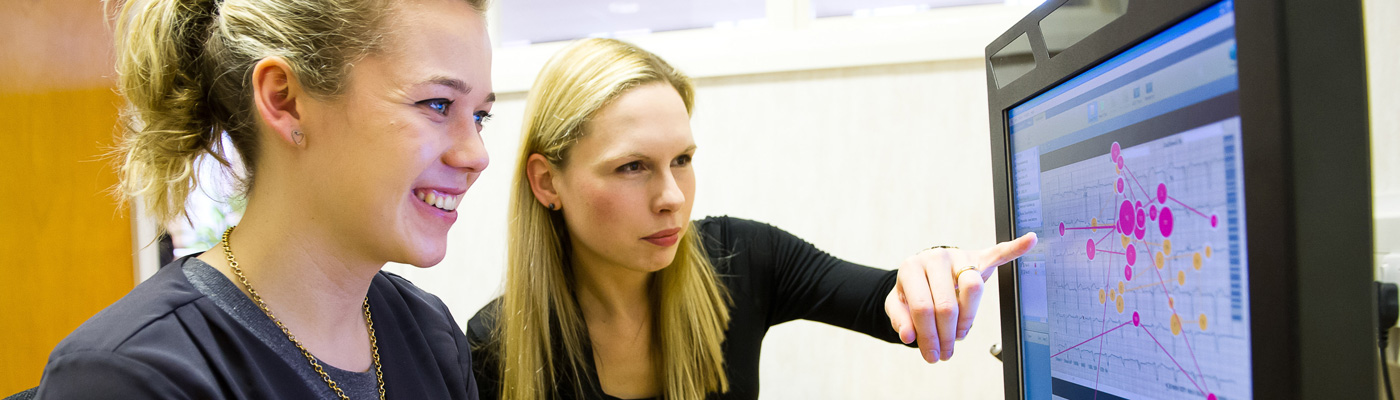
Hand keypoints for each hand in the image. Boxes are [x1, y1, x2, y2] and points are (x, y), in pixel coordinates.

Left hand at [885, 232, 1037, 362]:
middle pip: (948, 305)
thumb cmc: (911, 290)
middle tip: (946, 352)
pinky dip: (1014, 248)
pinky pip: (998, 252)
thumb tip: (909, 336)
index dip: (928, 337)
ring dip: (968, 319)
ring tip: (960, 333)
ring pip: (973, 290)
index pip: (923, 307)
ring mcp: (958, 256)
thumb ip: (899, 319)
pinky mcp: (977, 257)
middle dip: (947, 336)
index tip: (932, 355)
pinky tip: (1029, 241)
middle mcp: (935, 257)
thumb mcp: (896, 304)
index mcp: (911, 268)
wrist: (921, 270)